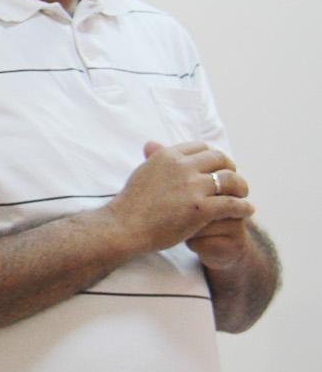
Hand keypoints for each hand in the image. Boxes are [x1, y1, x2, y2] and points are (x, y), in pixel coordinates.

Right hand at [106, 140, 252, 255]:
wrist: (124, 226)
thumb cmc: (131, 203)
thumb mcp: (142, 171)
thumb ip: (153, 157)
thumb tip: (153, 144)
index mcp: (168, 156)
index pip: (201, 148)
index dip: (213, 156)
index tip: (217, 166)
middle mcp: (182, 167)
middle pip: (219, 159)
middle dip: (231, 168)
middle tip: (233, 180)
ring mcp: (193, 187)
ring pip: (230, 180)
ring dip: (241, 187)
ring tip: (243, 195)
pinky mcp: (201, 209)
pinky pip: (232, 204)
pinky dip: (243, 207)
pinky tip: (247, 210)